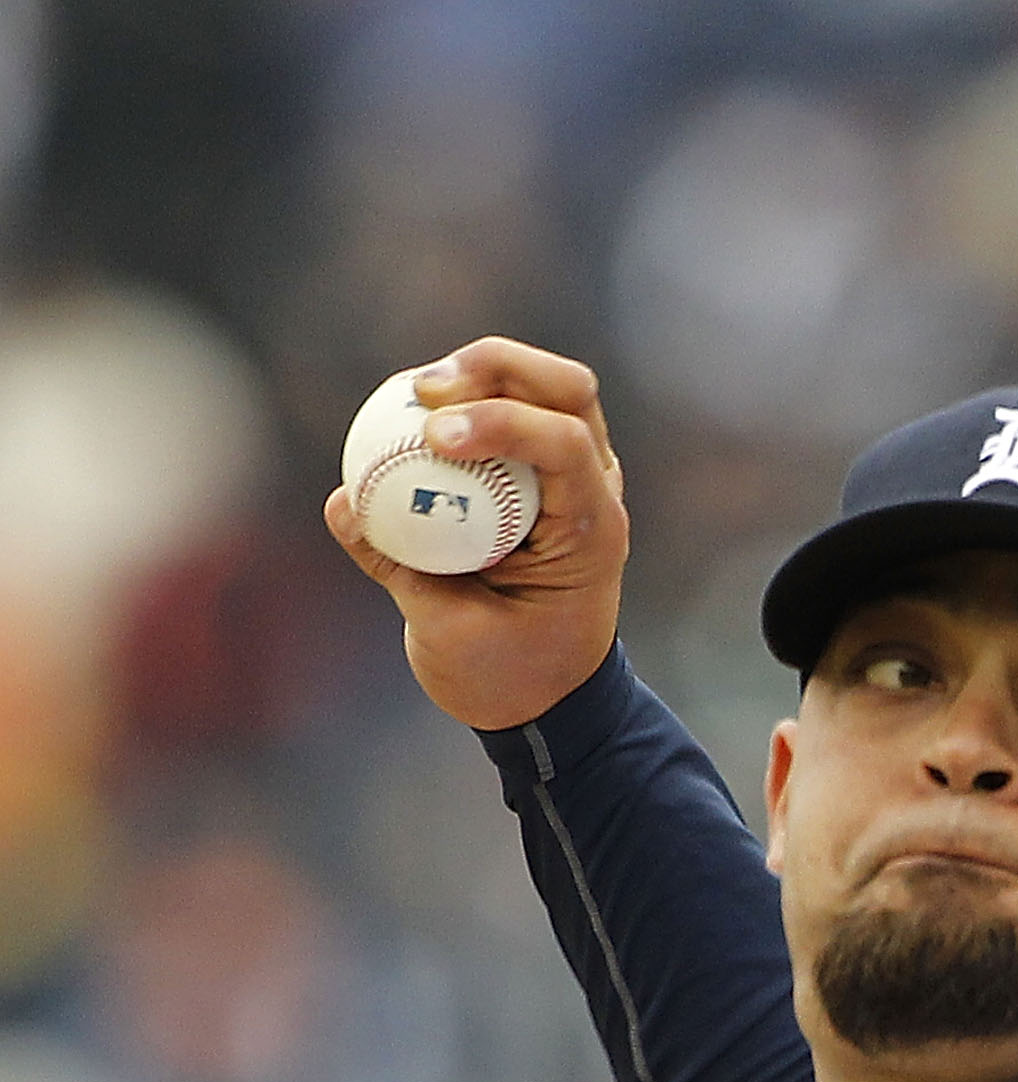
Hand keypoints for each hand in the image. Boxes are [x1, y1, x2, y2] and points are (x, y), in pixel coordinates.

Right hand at [323, 337, 629, 731]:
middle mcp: (594, 491)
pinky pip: (507, 408)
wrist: (539, 698)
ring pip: (543, 385)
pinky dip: (461, 397)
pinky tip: (408, 411)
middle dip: (495, 367)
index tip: (434, 436)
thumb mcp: (447, 634)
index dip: (500, 422)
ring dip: (479, 370)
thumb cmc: (503, 676)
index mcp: (591, 533)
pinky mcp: (538, 472)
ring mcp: (572, 476)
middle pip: (565, 388)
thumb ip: (397, 566)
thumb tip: (343, 502)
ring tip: (414, 394)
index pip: (564, 443)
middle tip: (424, 391)